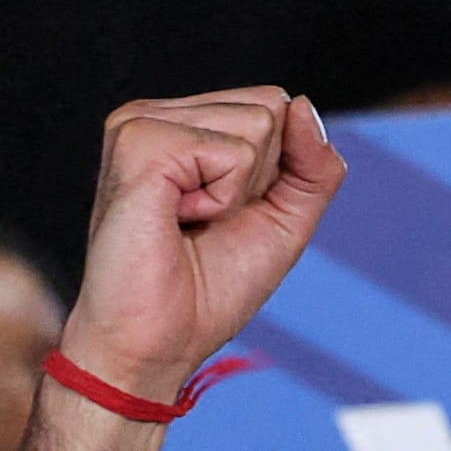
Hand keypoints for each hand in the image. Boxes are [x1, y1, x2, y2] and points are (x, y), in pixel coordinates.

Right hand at [52, 87, 346, 405]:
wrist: (155, 345)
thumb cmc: (206, 292)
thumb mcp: (282, 223)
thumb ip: (312, 167)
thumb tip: (303, 104)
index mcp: (181, 125)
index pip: (274, 105)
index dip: (274, 172)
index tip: (225, 217)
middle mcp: (157, 115)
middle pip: (271, 105)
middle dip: (259, 179)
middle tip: (204, 223)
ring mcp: (141, 122)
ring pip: (258, 122)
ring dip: (237, 192)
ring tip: (186, 223)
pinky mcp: (139, 141)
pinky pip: (232, 151)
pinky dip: (220, 200)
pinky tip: (175, 220)